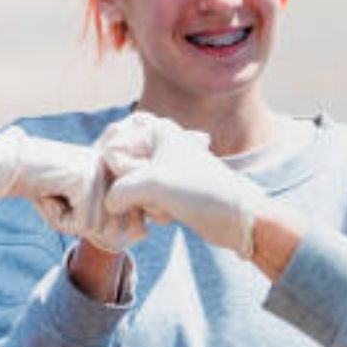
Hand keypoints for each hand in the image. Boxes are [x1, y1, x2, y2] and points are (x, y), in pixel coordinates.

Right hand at [0, 127, 145, 251]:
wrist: (12, 165)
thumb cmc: (46, 188)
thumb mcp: (85, 206)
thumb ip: (115, 220)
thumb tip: (143, 233)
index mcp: (121, 176)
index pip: (135, 227)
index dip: (98, 227)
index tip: (73, 201)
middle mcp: (117, 173)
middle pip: (113, 231)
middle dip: (81, 225)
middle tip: (61, 198)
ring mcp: (104, 174)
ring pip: (95, 229)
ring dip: (68, 222)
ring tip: (56, 194)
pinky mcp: (87, 181)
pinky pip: (80, 224)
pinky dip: (58, 218)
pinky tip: (49, 192)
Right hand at [100, 112, 263, 257]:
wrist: (236, 216)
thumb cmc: (199, 191)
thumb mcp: (152, 184)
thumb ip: (118, 190)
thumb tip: (109, 204)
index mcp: (156, 130)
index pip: (112, 151)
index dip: (117, 173)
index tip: (132, 186)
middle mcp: (158, 144)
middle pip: (120, 170)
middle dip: (131, 191)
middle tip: (153, 197)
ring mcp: (163, 167)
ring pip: (130, 189)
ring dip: (144, 204)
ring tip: (166, 206)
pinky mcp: (168, 189)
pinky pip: (143, 200)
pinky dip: (152, 211)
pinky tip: (170, 215)